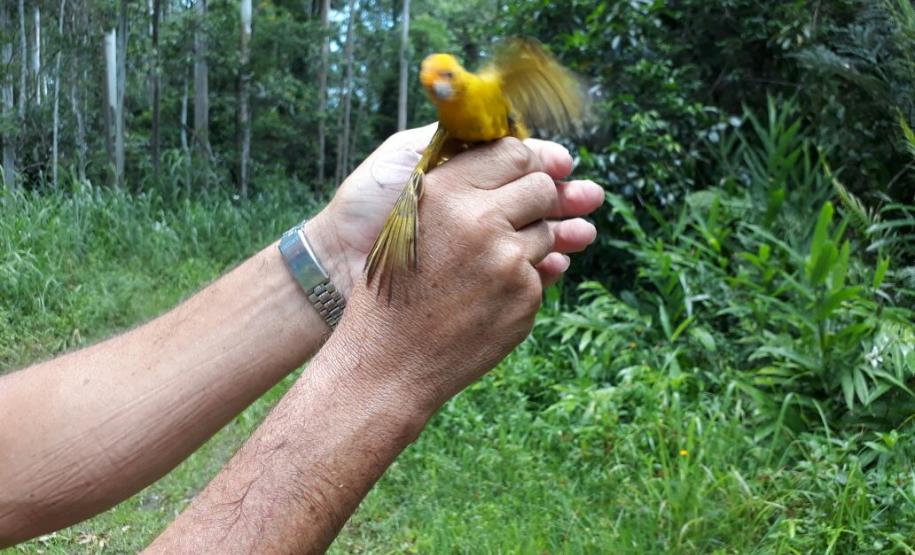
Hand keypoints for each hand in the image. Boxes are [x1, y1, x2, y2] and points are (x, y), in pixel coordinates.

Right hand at [324, 138, 598, 412]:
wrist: (389, 363)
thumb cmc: (391, 289)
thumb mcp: (406, 222)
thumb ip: (454, 188)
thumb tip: (513, 160)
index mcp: (446, 193)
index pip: (513, 152)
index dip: (527, 160)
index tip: (527, 170)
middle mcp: (482, 221)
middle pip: (541, 188)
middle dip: (538, 198)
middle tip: (519, 213)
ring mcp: (510, 262)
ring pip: (546, 233)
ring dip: (528, 242)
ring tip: (487, 265)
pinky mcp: (526, 298)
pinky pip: (541, 274)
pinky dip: (522, 280)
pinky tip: (487, 296)